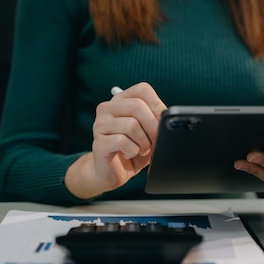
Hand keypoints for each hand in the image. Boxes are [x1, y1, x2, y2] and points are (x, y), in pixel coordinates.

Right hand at [65, 82, 166, 198]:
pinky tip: (129, 154)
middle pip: (137, 106)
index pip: (142, 90)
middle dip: (153, 126)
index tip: (162, 122)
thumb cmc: (133, 149)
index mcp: (121, 101)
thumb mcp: (149, 133)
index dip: (157, 105)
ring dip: (143, 142)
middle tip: (155, 140)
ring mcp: (100, 124)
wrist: (113, 172)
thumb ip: (156, 121)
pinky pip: (122, 141)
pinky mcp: (98, 142)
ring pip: (131, 125)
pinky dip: (133, 151)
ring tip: (141, 150)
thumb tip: (165, 118)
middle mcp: (107, 109)